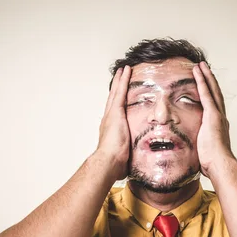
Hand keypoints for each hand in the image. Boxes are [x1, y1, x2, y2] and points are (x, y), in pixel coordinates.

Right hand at [96, 66, 131, 180]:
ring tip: (124, 70)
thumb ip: (125, 157)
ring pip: (116, 93)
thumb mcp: (122, 158)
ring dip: (120, 80)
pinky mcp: (116, 112)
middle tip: (119, 76)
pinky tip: (126, 71)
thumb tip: (128, 167)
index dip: (116, 103)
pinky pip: (121, 92)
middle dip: (117, 88)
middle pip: (113, 99)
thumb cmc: (114, 164)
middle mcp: (108, 119)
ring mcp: (111, 114)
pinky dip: (123, 80)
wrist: (108, 162)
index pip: (115, 112)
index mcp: (110, 129)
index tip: (118, 96)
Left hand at [192, 62, 233, 178]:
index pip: (214, 106)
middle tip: (205, 69)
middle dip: (210, 81)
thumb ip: (200, 147)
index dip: (210, 94)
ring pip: (212, 90)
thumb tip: (194, 152)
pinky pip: (206, 94)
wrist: (220, 164)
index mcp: (218, 126)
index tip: (206, 86)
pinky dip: (202, 82)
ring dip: (206, 76)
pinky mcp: (213, 115)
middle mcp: (221, 117)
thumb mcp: (204, 151)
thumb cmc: (212, 163)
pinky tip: (197, 72)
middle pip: (215, 94)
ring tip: (201, 65)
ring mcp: (218, 115)